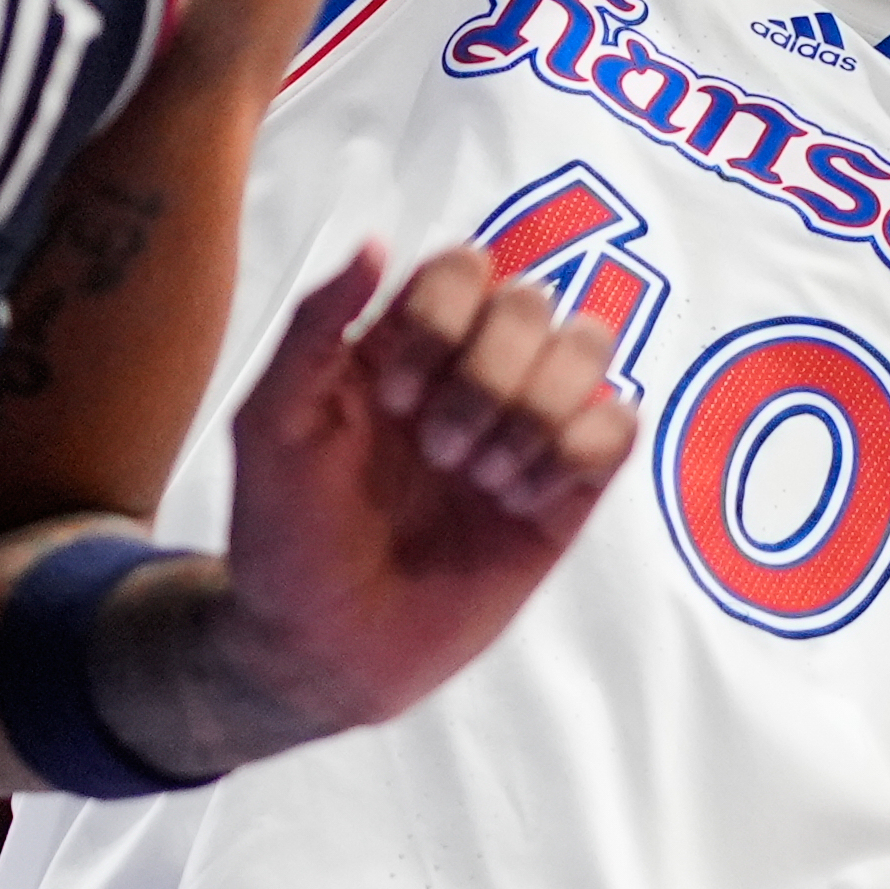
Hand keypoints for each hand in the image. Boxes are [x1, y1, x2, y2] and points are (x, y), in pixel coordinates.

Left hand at [211, 241, 637, 731]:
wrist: (322, 650)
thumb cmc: (284, 531)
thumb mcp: (270, 422)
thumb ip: (314, 326)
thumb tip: (374, 240)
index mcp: (405, 341)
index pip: (465, 266)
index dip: (442, 322)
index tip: (393, 401)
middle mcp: (474, 369)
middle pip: (533, 300)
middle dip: (488, 377)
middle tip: (437, 453)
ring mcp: (525, 426)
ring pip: (590, 346)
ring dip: (537, 410)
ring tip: (484, 479)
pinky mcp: (567, 492)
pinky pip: (619, 425)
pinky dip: (577, 452)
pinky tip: (520, 501)